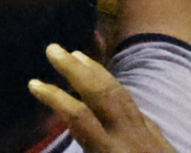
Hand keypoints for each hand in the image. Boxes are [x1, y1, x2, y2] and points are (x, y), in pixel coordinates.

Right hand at [29, 44, 176, 152]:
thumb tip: (50, 142)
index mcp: (111, 152)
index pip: (80, 117)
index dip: (55, 98)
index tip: (33, 83)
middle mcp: (130, 138)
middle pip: (102, 95)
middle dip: (76, 70)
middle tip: (53, 48)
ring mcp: (147, 134)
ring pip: (121, 95)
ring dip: (96, 71)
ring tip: (75, 54)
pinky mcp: (158, 136)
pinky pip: (134, 104)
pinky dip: (115, 88)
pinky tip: (106, 81)